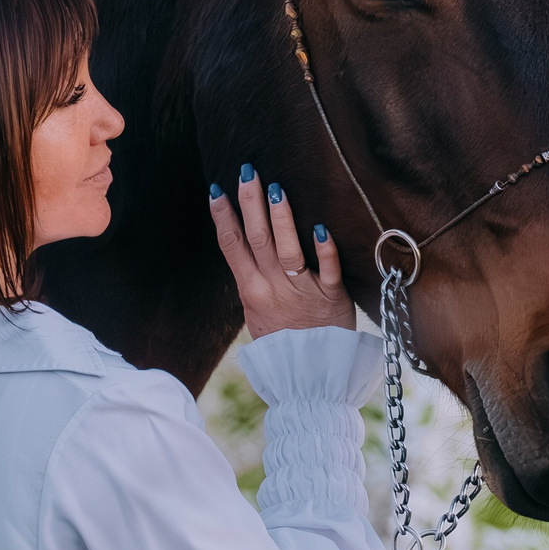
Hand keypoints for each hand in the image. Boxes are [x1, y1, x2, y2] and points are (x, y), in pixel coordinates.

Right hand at [208, 166, 352, 337]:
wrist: (311, 377)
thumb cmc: (284, 342)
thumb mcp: (257, 313)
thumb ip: (253, 281)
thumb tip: (243, 250)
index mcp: (252, 291)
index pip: (232, 247)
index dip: (223, 218)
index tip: (216, 190)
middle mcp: (274, 288)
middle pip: (258, 240)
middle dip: (251, 204)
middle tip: (248, 172)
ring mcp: (303, 292)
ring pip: (288, 250)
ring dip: (282, 219)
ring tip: (277, 189)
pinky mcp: (332, 298)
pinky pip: (328, 271)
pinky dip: (325, 250)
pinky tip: (321, 228)